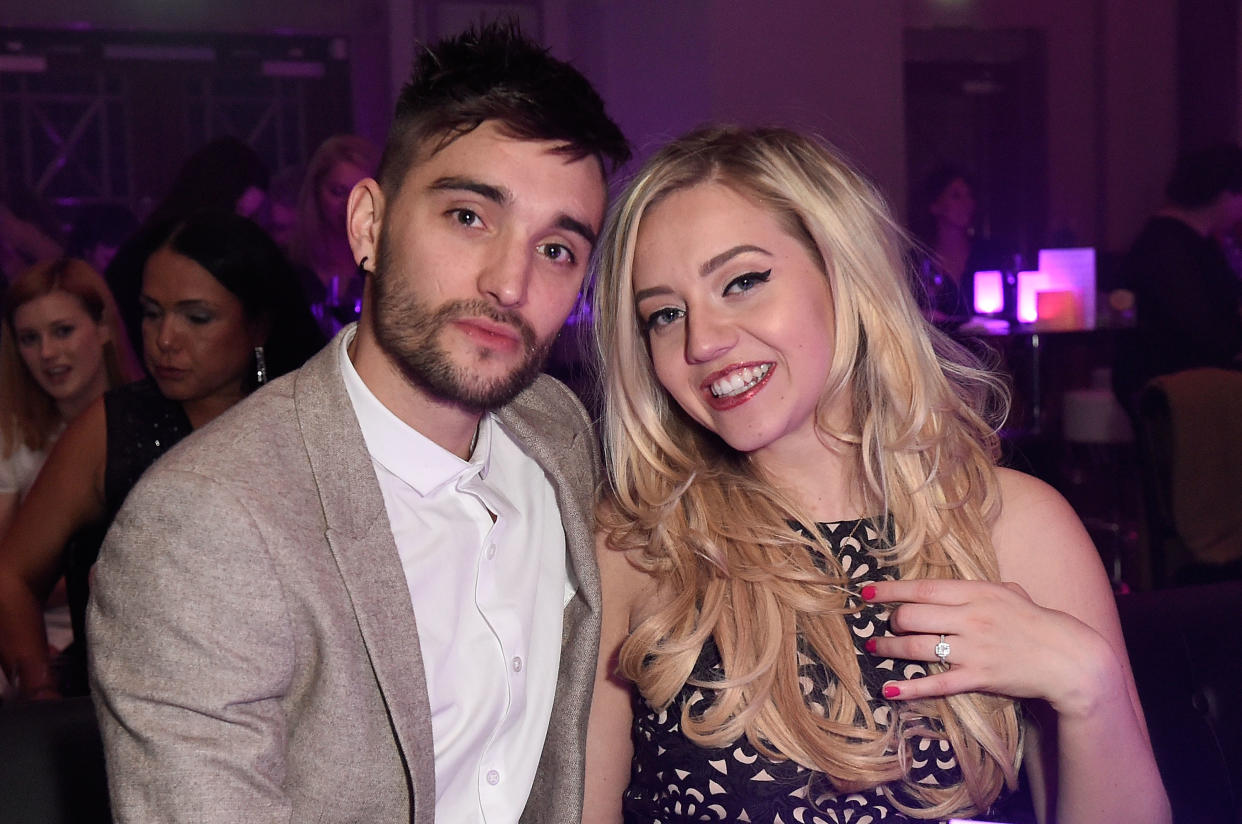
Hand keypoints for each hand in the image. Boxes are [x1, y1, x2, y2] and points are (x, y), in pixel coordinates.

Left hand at [861, 578, 1122, 717]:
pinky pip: (935, 683)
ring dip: (890, 648)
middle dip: (892, 621)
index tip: (867, 591)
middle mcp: (971, 618)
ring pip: (917, 647)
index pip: (922, 588)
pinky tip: (889, 688)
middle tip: (886, 625)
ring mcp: (973, 649)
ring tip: (877, 647)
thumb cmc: (1036, 622)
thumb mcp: (1010, 592)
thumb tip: (956, 583)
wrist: (1067, 657)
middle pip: (913, 616)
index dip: (890, 590)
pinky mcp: (978, 677)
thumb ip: (981, 587)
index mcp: (976, 592)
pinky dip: (909, 687)